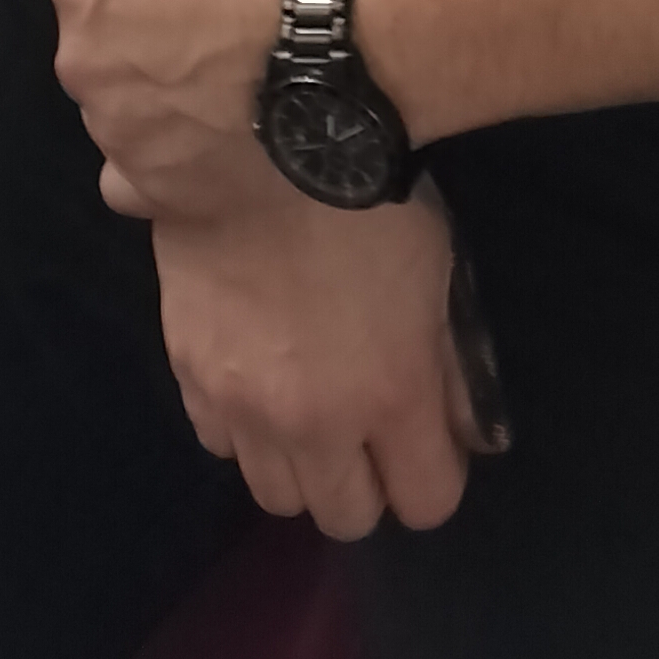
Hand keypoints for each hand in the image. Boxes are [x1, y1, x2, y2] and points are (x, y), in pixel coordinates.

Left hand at [30, 0, 321, 221]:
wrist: (348, 35)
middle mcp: (81, 64)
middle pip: (102, 39)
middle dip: (144, 29)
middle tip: (224, 15)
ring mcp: (119, 136)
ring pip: (122, 110)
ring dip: (158, 97)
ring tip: (237, 79)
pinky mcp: (161, 193)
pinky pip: (141, 183)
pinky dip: (165, 167)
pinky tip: (212, 149)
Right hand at [152, 170, 498, 537]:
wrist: (259, 140)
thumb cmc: (368, 196)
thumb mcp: (439, 275)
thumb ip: (451, 370)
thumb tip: (470, 436)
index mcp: (391, 396)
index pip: (426, 504)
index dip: (433, 476)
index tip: (426, 439)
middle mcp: (315, 422)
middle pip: (345, 518)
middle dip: (366, 482)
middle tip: (364, 427)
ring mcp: (243, 404)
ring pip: (275, 495)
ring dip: (298, 464)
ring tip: (303, 407)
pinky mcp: (189, 373)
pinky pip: (218, 441)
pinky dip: (239, 427)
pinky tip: (252, 375)